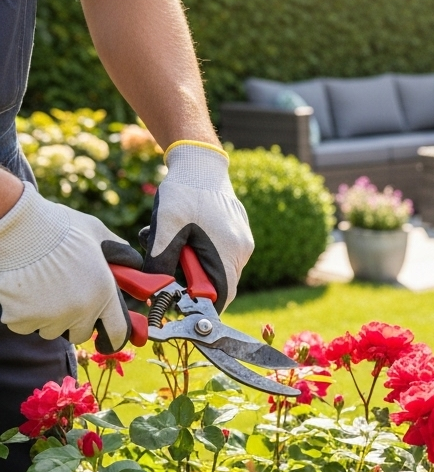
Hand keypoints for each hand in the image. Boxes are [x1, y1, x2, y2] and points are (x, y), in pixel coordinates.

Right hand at [0, 185, 142, 349]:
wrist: (19, 226)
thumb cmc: (61, 227)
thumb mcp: (100, 235)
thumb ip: (120, 254)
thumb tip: (132, 265)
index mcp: (103, 293)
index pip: (118, 332)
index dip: (115, 336)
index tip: (110, 337)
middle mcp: (79, 310)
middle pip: (81, 333)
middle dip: (77, 321)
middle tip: (68, 297)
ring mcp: (49, 317)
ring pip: (51, 330)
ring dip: (49, 317)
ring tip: (44, 287)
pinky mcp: (20, 319)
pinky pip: (25, 325)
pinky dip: (24, 314)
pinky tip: (25, 290)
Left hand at [141, 142, 252, 310]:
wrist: (201, 163)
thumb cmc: (184, 192)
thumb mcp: (165, 228)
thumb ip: (160, 263)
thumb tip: (153, 293)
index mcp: (229, 252)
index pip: (221, 297)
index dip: (200, 308)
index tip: (176, 305)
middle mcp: (242, 250)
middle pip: (218, 284)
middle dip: (191, 283)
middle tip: (164, 269)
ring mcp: (242, 241)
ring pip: (218, 269)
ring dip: (193, 267)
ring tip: (171, 245)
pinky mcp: (238, 233)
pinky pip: (221, 255)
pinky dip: (200, 255)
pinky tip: (183, 237)